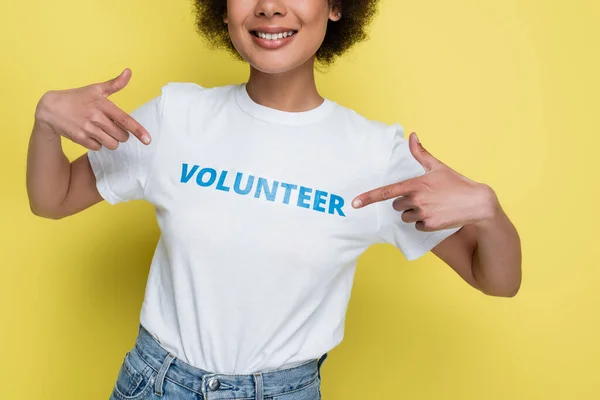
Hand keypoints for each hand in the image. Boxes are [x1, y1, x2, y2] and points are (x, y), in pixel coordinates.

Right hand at [34, 68, 150, 150]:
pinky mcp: (80, 138)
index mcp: (103, 105)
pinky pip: (98, 148)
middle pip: (121, 136)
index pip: (125, 120)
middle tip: (112, 128)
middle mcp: (96, 117)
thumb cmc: (77, 98)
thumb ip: (115, 84)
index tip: (148, 140)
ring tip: (102, 132)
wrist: (50, 108)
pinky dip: (97, 144)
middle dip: (121, 135)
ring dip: (111, 141)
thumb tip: (129, 72)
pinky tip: (90, 134)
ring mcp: (87, 129)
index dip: (138, 131)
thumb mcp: (95, 89)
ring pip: (112, 144)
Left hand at [352, 133, 498, 231]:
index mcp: (416, 184)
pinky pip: (417, 226)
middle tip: (422, 197)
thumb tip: (412, 135)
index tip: (354, 203)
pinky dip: (424, 222)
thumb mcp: (438, 166)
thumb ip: (421, 153)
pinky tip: (436, 215)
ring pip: (405, 217)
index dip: (368, 197)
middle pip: (396, 205)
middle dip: (405, 202)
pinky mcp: (430, 225)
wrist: (477, 203)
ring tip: (431, 206)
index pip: (386, 192)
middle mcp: (417, 200)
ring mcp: (423, 214)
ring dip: (413, 213)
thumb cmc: (457, 183)